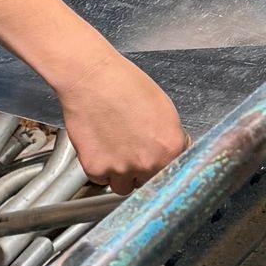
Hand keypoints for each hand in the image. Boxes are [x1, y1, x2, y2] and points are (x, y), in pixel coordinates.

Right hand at [57, 49, 189, 191]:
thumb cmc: (125, 85)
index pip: (174, 174)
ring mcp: (121, 169)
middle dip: (143, 172)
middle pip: (149, 183)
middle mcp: (148, 163)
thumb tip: (172, 153)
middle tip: (132, 150)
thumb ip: (170, 138)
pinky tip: (101, 145)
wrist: (91, 78)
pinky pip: (101, 179)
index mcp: (170, 147)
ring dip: (121, 175)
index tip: (157, 166)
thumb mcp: (163, 108)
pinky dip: (100, 168)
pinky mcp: (96, 169)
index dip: (164, 168)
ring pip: (124, 186)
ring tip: (115, 148)